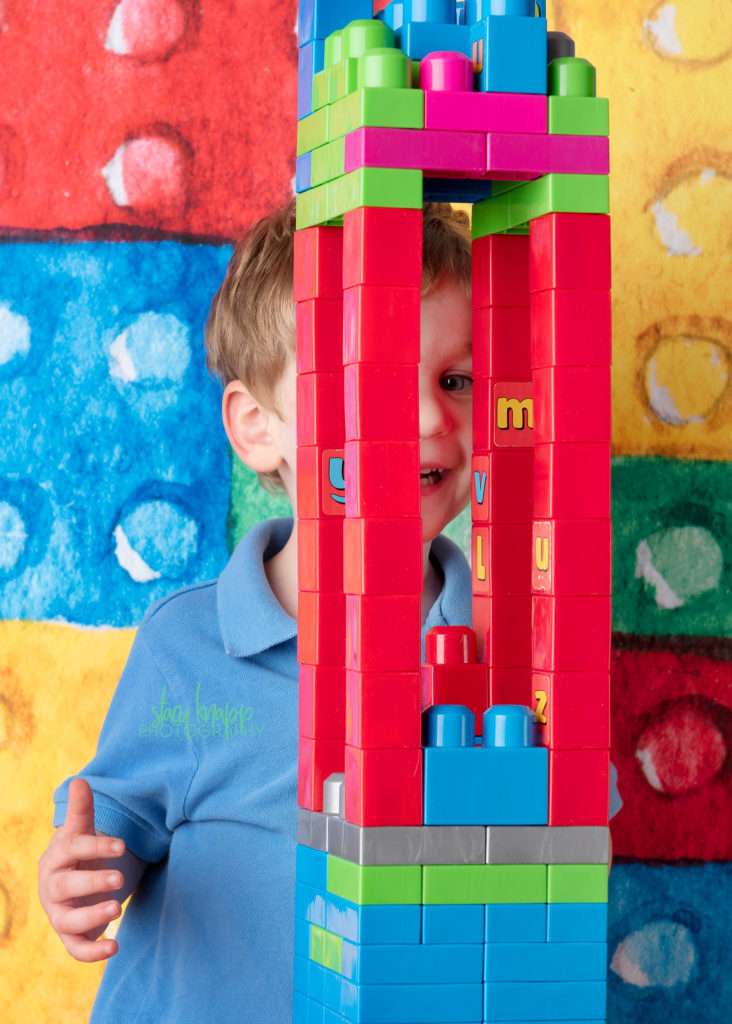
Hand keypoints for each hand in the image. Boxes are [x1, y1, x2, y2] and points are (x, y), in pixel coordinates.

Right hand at [39, 778, 126, 961]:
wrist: (72, 882)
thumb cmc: (78, 854)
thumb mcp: (81, 831)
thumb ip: (82, 810)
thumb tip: (79, 781)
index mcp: (56, 858)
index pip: (72, 850)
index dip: (96, 846)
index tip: (122, 845)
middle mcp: (53, 888)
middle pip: (66, 887)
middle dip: (91, 883)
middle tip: (118, 879)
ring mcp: (59, 914)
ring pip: (68, 921)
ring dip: (91, 917)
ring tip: (118, 909)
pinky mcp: (70, 935)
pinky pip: (76, 949)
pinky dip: (93, 952)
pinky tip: (116, 946)